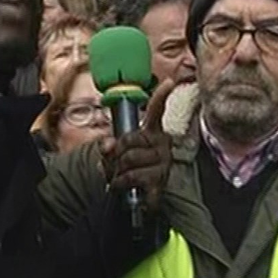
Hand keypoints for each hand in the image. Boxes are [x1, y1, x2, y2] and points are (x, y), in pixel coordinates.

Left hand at [100, 78, 176, 210]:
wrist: (136, 196)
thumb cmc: (128, 168)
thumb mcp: (114, 154)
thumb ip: (108, 145)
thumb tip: (108, 145)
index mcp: (153, 132)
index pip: (157, 111)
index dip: (161, 96)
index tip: (169, 82)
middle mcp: (162, 145)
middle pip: (130, 140)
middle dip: (115, 153)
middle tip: (114, 163)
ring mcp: (163, 164)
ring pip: (129, 161)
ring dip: (116, 171)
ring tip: (117, 177)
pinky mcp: (160, 183)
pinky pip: (133, 179)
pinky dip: (120, 184)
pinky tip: (120, 186)